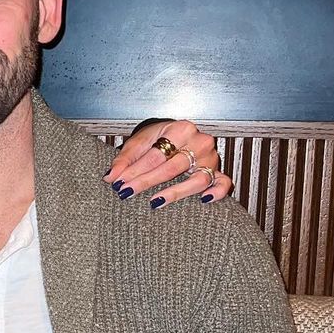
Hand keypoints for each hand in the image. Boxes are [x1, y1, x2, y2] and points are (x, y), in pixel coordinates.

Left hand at [103, 118, 232, 207]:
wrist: (176, 135)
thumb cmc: (157, 139)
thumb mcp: (138, 143)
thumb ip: (124, 160)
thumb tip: (110, 178)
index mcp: (180, 129)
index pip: (156, 155)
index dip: (135, 170)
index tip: (118, 184)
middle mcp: (200, 142)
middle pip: (173, 167)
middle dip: (147, 182)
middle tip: (127, 193)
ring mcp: (211, 159)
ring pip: (198, 179)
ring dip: (176, 193)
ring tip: (154, 203)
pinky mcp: (218, 172)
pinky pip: (223, 183)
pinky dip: (218, 192)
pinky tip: (204, 201)